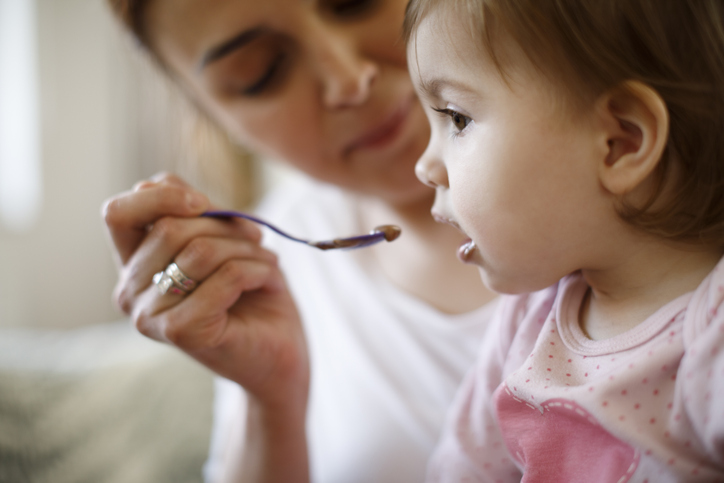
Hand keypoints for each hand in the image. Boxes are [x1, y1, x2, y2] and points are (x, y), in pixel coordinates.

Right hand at [102, 173, 308, 406]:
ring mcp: (151, 317)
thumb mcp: (222, 240)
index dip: (160, 196)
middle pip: (170, 227)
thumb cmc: (252, 294)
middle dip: (226, 225)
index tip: (204, 203)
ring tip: (267, 262)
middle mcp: (130, 293)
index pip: (117, 213)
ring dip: (247, 249)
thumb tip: (171, 187)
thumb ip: (193, 213)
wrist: (279, 354)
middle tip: (257, 238)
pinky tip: (269, 281)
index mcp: (134, 266)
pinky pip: (226, 277)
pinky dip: (259, 270)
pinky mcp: (182, 333)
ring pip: (201, 250)